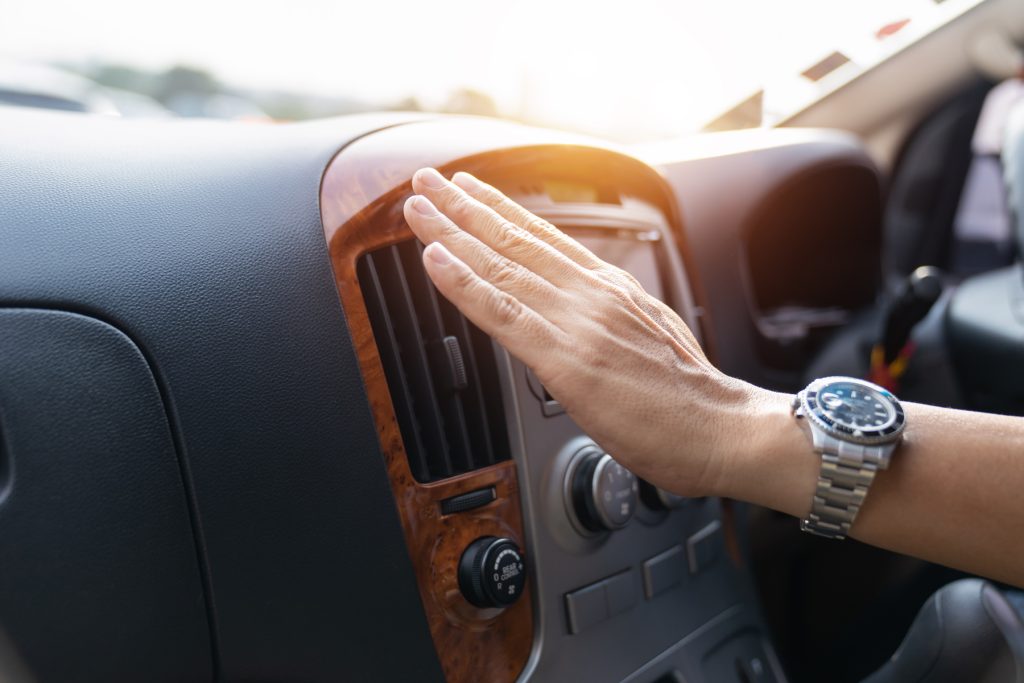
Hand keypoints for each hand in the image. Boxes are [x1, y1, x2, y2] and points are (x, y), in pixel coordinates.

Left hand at [403, 167, 774, 497]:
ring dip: (452, 233)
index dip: (501, 208)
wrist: (721, 431)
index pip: (545, 238)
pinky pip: (502, 314)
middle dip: (464, 207)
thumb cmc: (689, 399)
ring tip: (418, 207)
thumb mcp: (650, 336)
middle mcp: (592, 294)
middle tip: (426, 180)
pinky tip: (435, 261)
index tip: (470, 187)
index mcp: (612, 289)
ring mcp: (578, 323)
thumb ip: (610, 319)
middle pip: (516, 240)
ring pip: (502, 267)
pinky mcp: (567, 360)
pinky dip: (464, 284)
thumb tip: (584, 318)